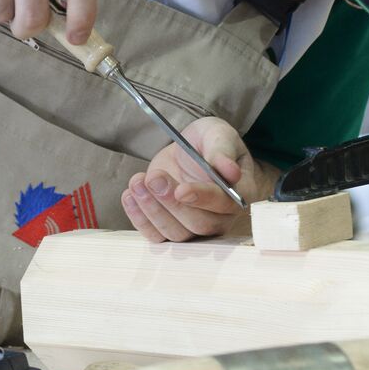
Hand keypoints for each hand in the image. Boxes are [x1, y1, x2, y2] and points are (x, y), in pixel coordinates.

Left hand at [122, 117, 266, 242]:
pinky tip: (130, 196)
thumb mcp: (218, 134)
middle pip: (198, 224)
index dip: (202, 199)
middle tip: (154, 178)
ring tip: (137, 182)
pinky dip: (139, 218)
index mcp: (238, 194)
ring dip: (152, 210)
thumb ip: (222, 149)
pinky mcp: (172, 227)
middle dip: (171, 203)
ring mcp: (195, 227)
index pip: (224, 204)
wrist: (192, 151)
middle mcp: (220, 217)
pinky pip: (156, 235)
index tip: (182, 190)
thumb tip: (231, 171)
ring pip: (175, 233)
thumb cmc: (210, 143)